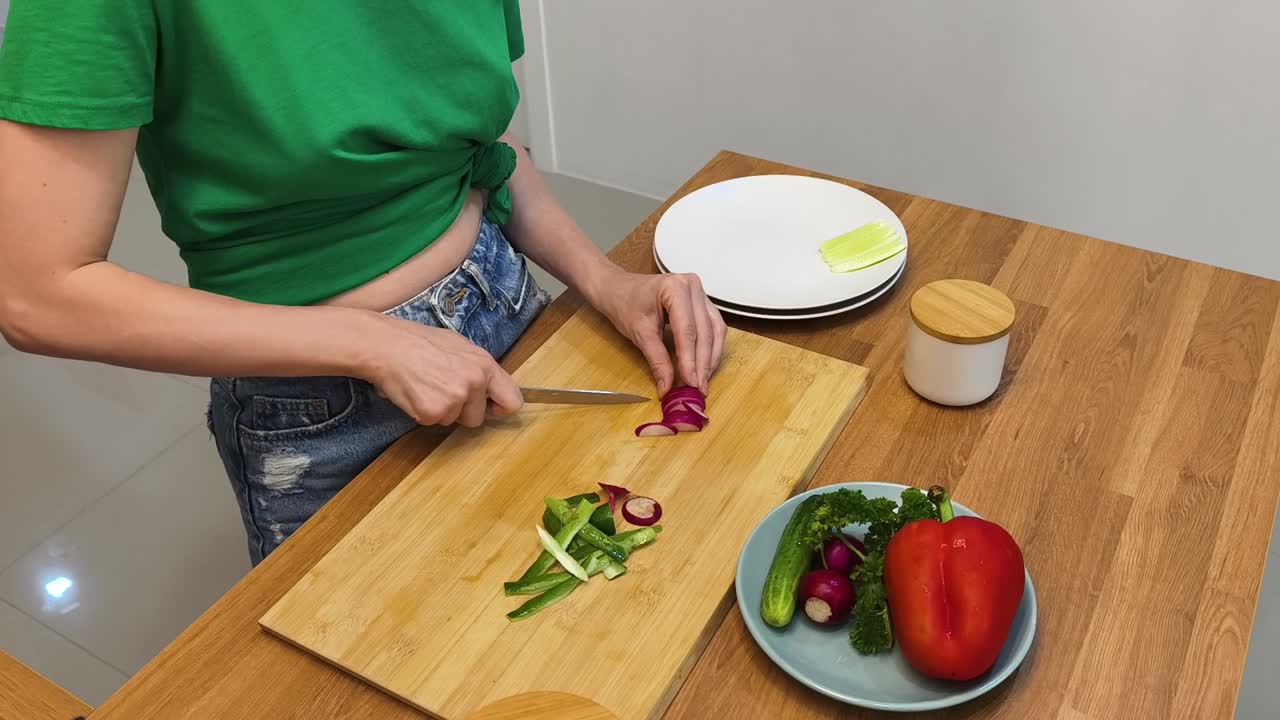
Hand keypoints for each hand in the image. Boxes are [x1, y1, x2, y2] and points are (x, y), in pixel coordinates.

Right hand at [361, 316, 522, 426]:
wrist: (386, 346)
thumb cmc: (419, 342)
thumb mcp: (459, 346)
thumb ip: (478, 368)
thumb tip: (491, 387)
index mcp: (484, 365)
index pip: (513, 401)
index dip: (501, 408)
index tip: (491, 408)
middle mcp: (474, 383)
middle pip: (477, 418)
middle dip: (462, 411)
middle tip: (441, 388)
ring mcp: (454, 399)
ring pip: (453, 421)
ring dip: (441, 410)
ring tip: (426, 385)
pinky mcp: (432, 412)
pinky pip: (433, 422)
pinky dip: (423, 412)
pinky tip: (415, 392)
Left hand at [589, 269, 727, 394]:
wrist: (618, 289)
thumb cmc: (625, 304)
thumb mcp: (640, 334)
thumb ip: (657, 360)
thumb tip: (667, 386)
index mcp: (675, 288)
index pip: (687, 330)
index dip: (690, 360)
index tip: (690, 382)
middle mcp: (692, 286)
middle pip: (705, 331)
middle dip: (703, 363)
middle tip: (699, 387)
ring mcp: (700, 293)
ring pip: (715, 330)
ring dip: (711, 357)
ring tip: (703, 380)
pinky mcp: (702, 303)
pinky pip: (714, 327)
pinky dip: (711, 348)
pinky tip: (706, 365)